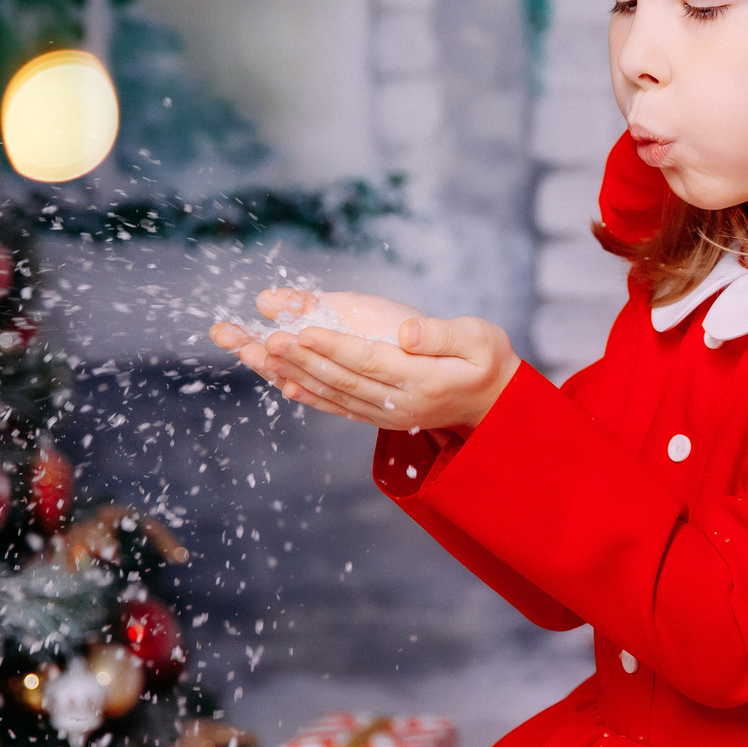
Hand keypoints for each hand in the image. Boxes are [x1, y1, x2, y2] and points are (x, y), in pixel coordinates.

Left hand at [210, 288, 519, 432]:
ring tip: (255, 354)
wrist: (492, 404)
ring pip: (330, 393)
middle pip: (340, 379)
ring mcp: (386, 413)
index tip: (301, 331)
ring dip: (291, 373)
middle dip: (298, 358)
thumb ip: (443, 334)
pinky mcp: (378, 415)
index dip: (333, 347)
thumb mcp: (481, 339)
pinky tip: (281, 381)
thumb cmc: (486, 361)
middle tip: (262, 338)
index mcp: (423, 381)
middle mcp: (399, 403)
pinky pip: (336, 405)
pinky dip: (307, 394)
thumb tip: (406, 332)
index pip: (370, 362)